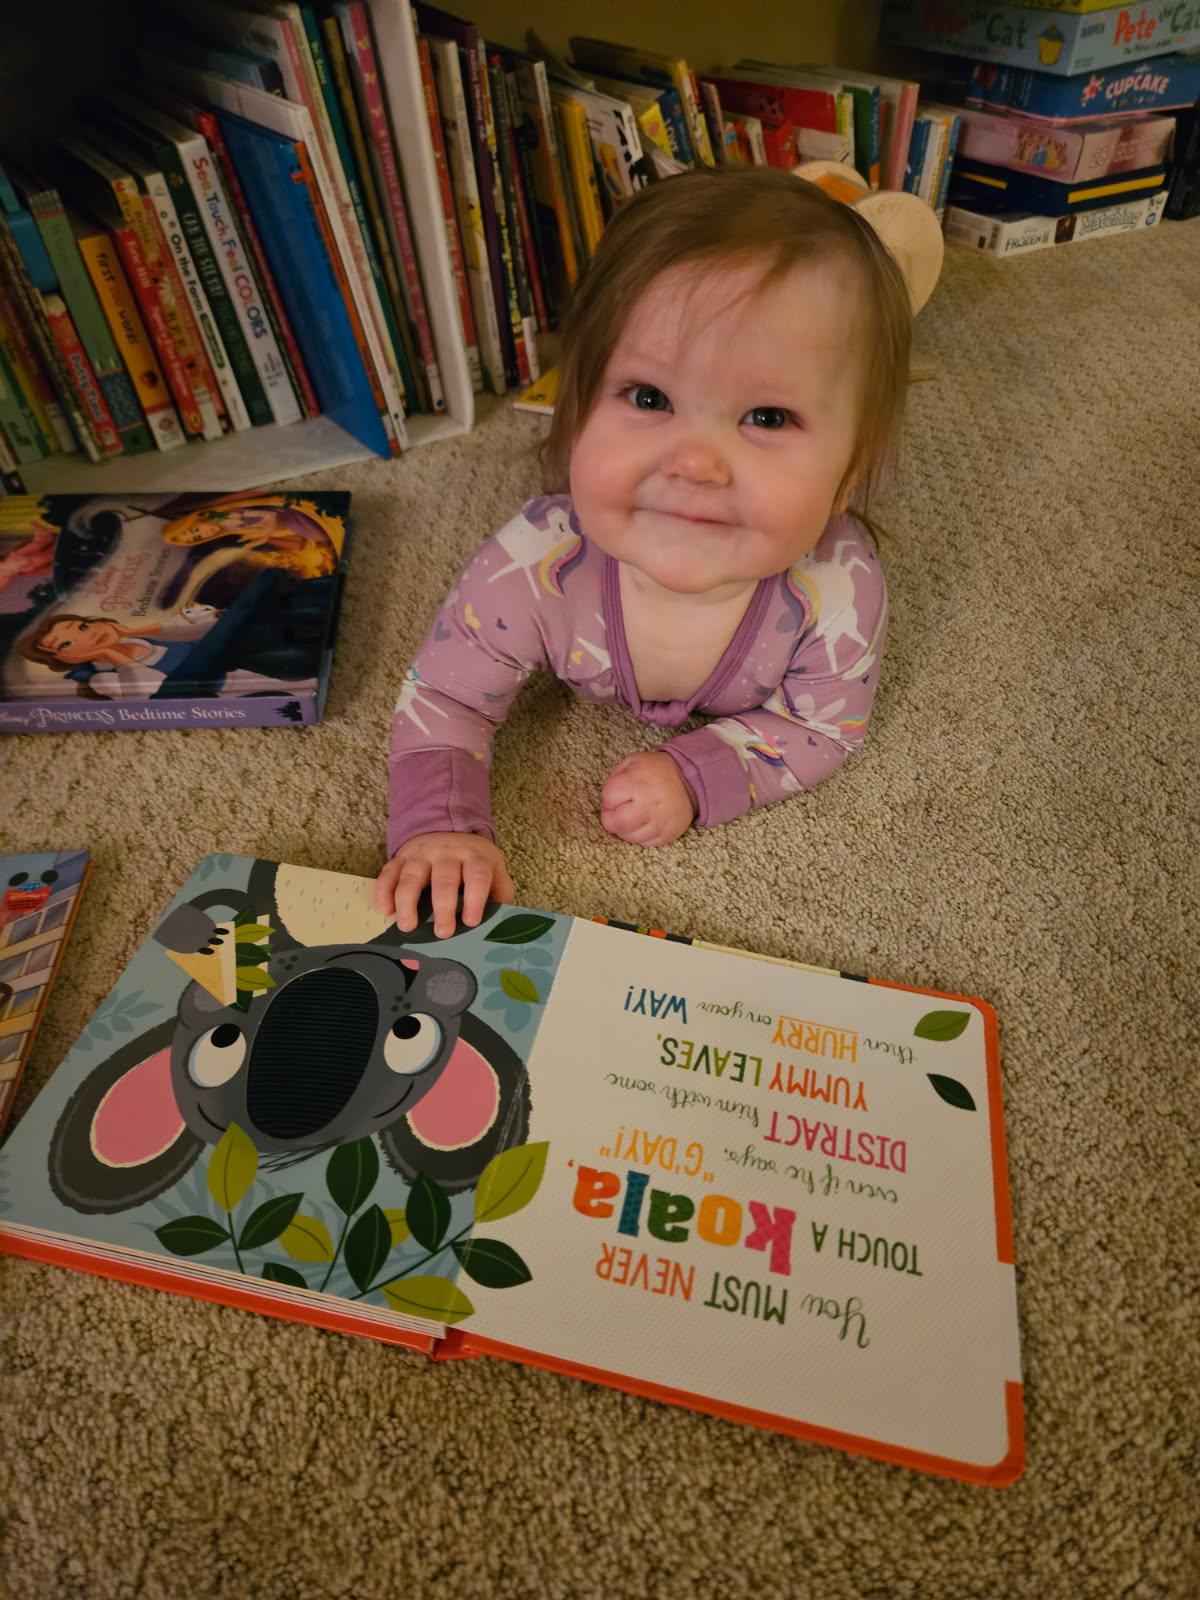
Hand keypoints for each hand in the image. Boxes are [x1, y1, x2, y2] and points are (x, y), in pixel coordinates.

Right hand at [374, 833, 515, 938]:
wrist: (446, 832)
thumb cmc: (472, 862)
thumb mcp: (493, 870)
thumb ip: (500, 893)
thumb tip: (502, 923)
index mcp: (474, 857)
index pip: (477, 875)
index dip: (475, 898)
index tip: (471, 921)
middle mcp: (447, 853)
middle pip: (444, 879)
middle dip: (443, 907)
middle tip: (443, 933)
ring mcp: (421, 854)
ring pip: (411, 876)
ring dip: (407, 902)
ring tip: (407, 926)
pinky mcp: (400, 858)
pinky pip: (388, 873)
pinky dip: (384, 892)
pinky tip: (385, 911)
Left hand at [601, 752, 695, 847]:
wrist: (690, 781)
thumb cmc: (657, 770)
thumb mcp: (633, 762)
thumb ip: (615, 777)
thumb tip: (607, 801)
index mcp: (638, 782)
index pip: (608, 798)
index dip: (608, 799)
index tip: (615, 796)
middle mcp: (650, 804)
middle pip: (617, 823)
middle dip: (611, 819)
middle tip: (618, 812)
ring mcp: (661, 822)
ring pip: (630, 837)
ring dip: (625, 830)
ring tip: (632, 818)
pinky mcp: (669, 834)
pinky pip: (645, 843)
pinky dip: (641, 836)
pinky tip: (644, 824)